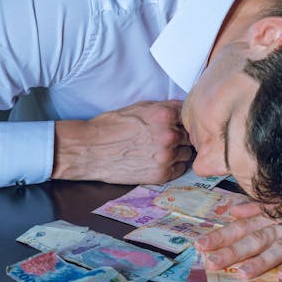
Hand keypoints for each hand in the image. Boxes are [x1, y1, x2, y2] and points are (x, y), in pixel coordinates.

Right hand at [52, 100, 193, 183]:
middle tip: (168, 139)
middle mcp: (169, 135)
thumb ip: (164, 108)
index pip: (188, 116)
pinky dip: (174, 166)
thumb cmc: (112, 127)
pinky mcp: (161, 174)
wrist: (91, 150)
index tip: (176, 125)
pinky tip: (160, 161)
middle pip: (190, 136)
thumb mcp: (139, 107)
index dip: (181, 121)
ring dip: (179, 152)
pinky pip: (180, 169)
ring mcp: (166, 156)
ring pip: (187, 153)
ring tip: (162, 150)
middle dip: (181, 136)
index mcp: (164, 114)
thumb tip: (184, 108)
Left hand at [196, 200, 281, 279]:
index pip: (244, 227)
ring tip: (241, 274)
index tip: (199, 245)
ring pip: (281, 246)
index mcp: (278, 215)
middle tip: (209, 262)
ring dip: (261, 261)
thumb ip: (261, 208)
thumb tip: (233, 211)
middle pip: (256, 238)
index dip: (222, 235)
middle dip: (231, 250)